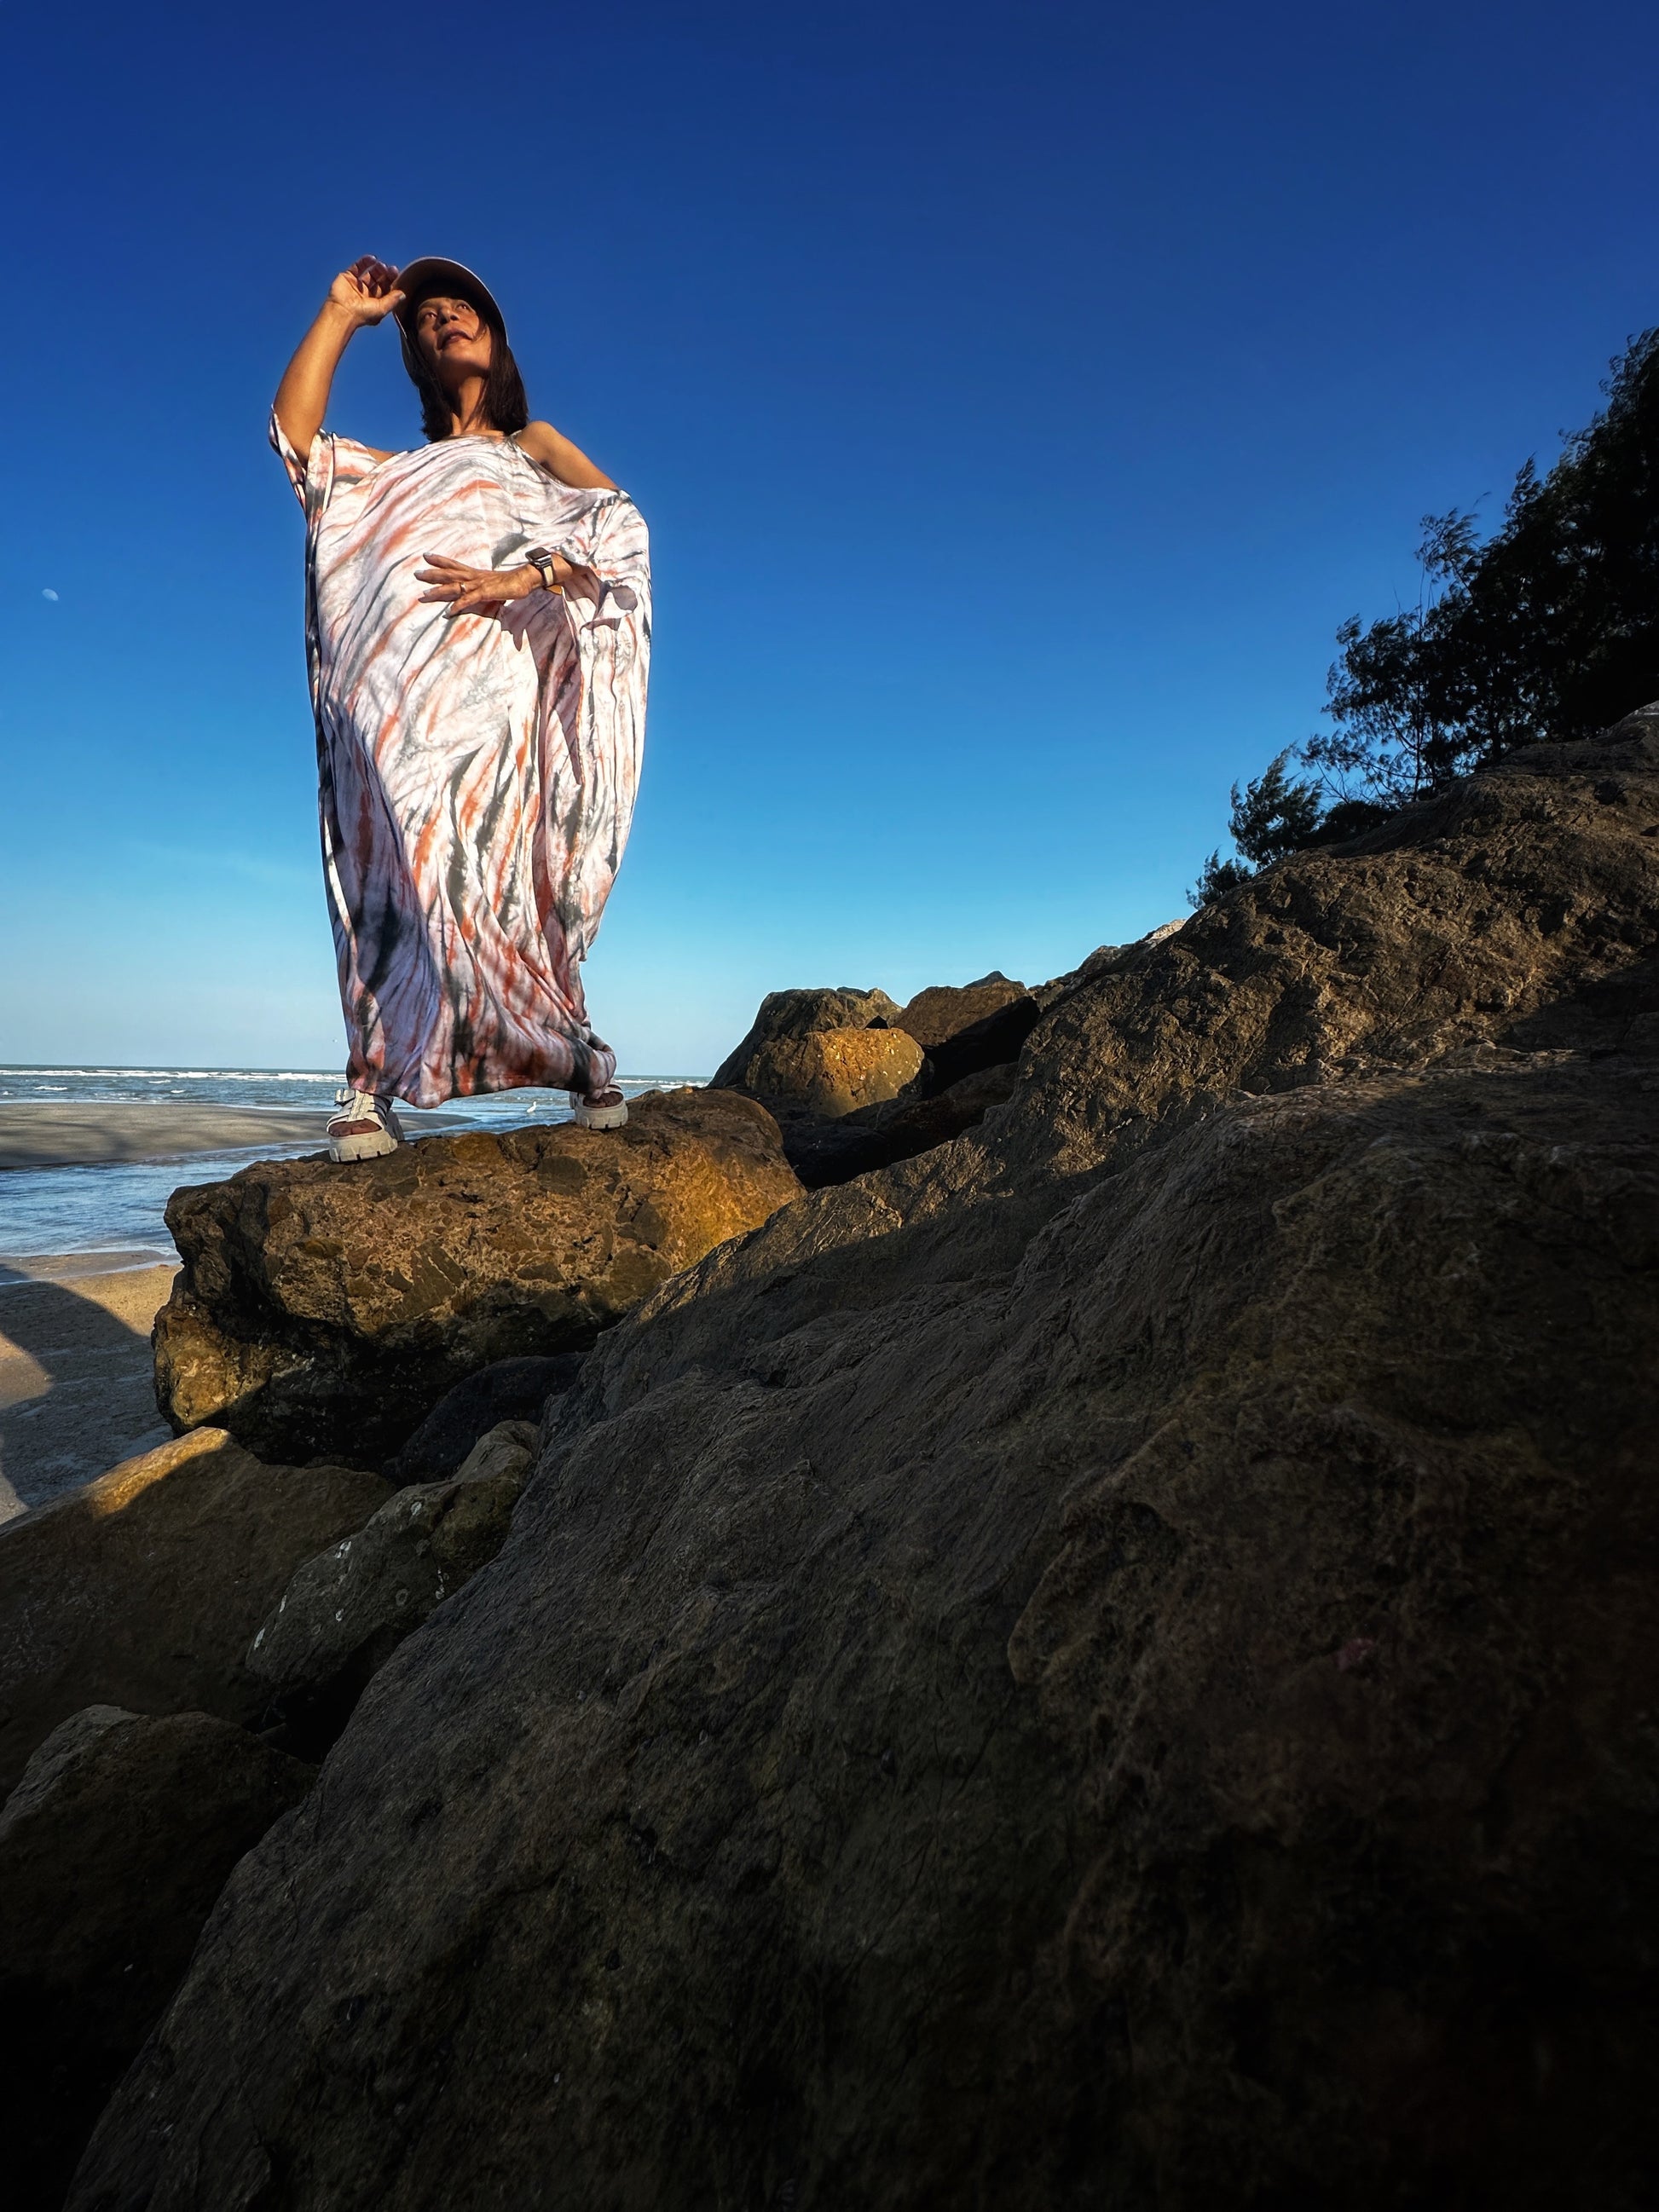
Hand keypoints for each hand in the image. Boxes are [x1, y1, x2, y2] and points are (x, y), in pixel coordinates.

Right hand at [327, 256, 404, 326]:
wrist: (342, 312)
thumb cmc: (362, 315)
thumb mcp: (381, 309)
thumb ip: (392, 300)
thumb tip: (403, 294)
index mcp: (375, 302)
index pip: (386, 289)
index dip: (391, 281)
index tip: (395, 273)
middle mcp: (366, 294)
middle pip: (379, 280)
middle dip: (385, 274)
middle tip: (390, 269)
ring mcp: (357, 285)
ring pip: (369, 272)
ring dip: (377, 267)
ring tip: (381, 265)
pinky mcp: (347, 277)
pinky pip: (357, 267)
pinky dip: (365, 261)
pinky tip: (372, 259)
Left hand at [416, 553, 540, 618]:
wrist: (524, 579)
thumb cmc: (510, 583)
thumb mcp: (493, 586)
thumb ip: (484, 591)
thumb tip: (479, 594)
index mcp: (475, 573)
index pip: (454, 564)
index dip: (440, 560)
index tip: (426, 555)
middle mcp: (473, 576)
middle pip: (449, 573)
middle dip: (432, 573)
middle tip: (416, 573)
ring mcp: (478, 584)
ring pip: (454, 586)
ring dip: (438, 590)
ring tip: (424, 594)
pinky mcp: (484, 593)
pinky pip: (467, 599)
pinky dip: (457, 605)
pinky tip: (448, 612)